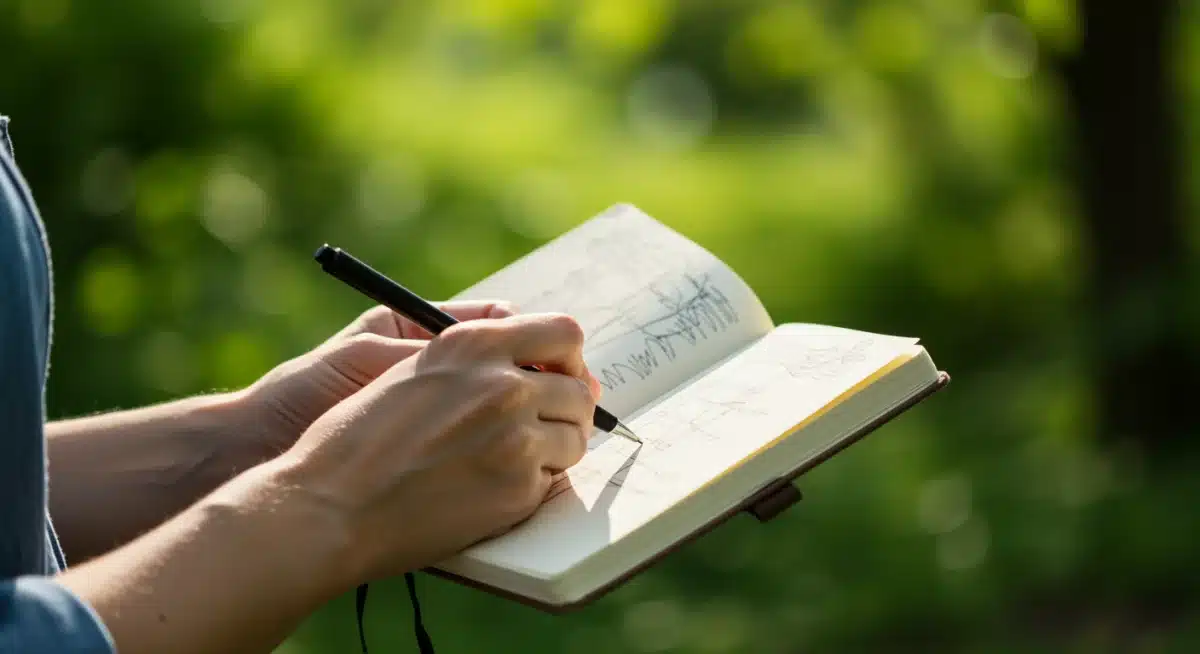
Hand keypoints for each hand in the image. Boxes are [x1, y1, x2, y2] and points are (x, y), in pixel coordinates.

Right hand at [273, 313, 599, 582]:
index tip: (557, 375)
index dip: (567, 358)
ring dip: (555, 447)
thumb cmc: (357, 440)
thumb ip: (476, 359)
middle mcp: (502, 385)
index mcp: (475, 345)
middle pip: (579, 388)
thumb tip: (537, 360)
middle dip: (568, 408)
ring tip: (516, 459)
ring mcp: (516, 439)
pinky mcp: (518, 489)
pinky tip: (492, 487)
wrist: (331, 507)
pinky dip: (532, 484)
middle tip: (544, 426)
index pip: (564, 332)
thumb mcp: (415, 370)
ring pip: (575, 437)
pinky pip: (552, 481)